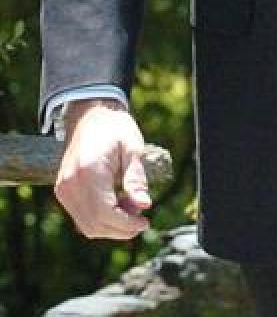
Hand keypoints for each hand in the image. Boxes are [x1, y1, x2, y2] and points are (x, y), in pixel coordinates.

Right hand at [54, 99, 150, 238]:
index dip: (125, 224)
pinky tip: (118, 204)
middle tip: (141, 218)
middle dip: (120, 229)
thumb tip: (144, 205)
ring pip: (85, 225)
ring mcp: (63, 190)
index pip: (104, 213)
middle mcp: (70, 185)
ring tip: (131, 207)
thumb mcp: (133, 148)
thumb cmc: (115, 128)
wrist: (90, 116)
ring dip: (111, 226)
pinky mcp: (63, 192)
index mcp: (88, 172)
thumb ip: (136, 178)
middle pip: (93, 225)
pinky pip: (81, 217)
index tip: (145, 223)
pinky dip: (100, 219)